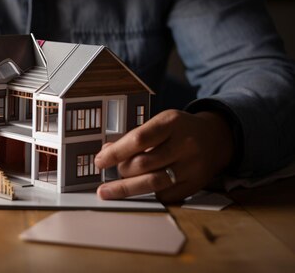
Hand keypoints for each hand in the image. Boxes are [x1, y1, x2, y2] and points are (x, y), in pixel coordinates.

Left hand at [94, 110, 233, 202]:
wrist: (218, 138)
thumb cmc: (180, 129)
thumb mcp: (160, 122)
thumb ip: (136, 136)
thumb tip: (107, 151)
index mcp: (171, 123)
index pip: (138, 139)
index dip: (115, 152)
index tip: (99, 161)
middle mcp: (184, 144)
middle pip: (143, 164)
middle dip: (121, 171)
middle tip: (108, 173)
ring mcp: (192, 167)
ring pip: (152, 183)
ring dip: (126, 188)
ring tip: (108, 191)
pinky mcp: (195, 184)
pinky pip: (164, 195)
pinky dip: (148, 194)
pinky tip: (139, 190)